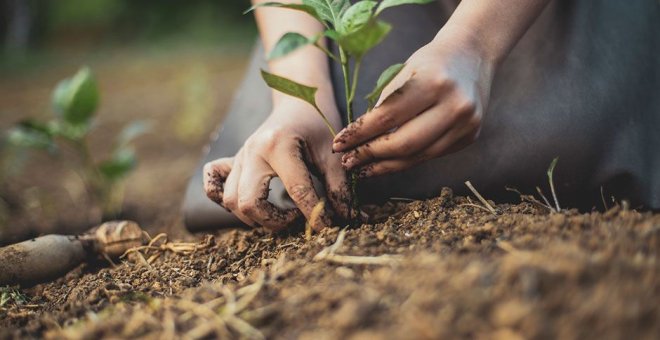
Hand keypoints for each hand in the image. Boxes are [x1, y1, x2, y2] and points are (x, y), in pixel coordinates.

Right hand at [203, 99, 349, 230]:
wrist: (298, 102)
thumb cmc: (317, 126)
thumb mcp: (332, 153)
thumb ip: (340, 187)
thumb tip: (350, 219)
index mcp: (278, 145)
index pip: (296, 191)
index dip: (314, 215)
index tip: (327, 227)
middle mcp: (252, 151)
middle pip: (249, 202)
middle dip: (273, 221)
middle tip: (295, 218)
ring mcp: (238, 157)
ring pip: (231, 200)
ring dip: (254, 217)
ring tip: (279, 213)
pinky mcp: (232, 161)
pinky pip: (213, 184)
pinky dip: (222, 198)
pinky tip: (246, 203)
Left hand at [331, 35, 495, 177]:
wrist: (472, 56)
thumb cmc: (430, 62)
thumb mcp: (404, 72)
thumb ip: (384, 105)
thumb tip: (357, 140)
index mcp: (434, 82)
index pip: (387, 117)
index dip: (360, 134)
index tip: (339, 144)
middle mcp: (454, 105)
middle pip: (404, 143)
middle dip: (371, 155)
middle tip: (348, 161)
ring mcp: (466, 124)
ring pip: (417, 156)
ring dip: (386, 166)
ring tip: (362, 169)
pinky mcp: (469, 137)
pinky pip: (430, 155)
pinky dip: (406, 161)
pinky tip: (387, 163)